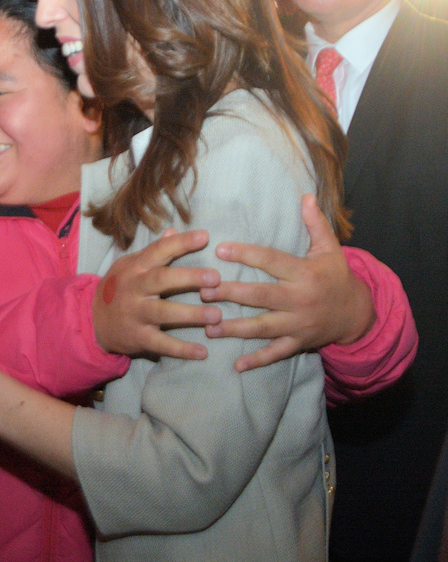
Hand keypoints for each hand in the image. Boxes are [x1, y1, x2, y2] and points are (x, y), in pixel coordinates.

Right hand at [93, 229, 218, 359]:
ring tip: (216, 315)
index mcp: (135, 268)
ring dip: (191, 314)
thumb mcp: (129, 266)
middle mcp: (134, 289)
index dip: (180, 243)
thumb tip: (173, 230)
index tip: (205, 237)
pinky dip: (182, 350)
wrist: (92, 321)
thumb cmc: (119, 289)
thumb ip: (153, 251)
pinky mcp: (138, 337)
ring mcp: (135, 314)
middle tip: (216, 278)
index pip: (158, 251)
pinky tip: (203, 352)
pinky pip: (161, 344)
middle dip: (189, 277)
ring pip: (163, 312)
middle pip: (161, 280)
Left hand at [203, 193, 374, 371]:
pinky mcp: (298, 343)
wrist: (358, 314)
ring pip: (262, 327)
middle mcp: (300, 300)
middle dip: (232, 294)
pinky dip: (257, 361)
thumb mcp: (330, 250)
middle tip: (203, 290)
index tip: (220, 249)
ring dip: (234, 328)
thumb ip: (316, 224)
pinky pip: (276, 353)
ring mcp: (298, 324)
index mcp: (305, 274)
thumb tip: (306, 195)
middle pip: (261, 296)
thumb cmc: (337, 277)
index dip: (247, 255)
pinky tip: (236, 366)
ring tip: (207, 327)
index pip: (272, 261)